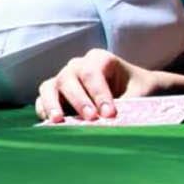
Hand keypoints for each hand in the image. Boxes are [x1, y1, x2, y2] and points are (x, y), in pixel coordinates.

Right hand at [34, 48, 160, 122]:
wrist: (136, 91)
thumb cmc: (140, 89)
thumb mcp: (141, 93)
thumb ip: (130, 104)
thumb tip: (118, 122)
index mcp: (99, 59)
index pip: (92, 73)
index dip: (99, 93)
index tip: (110, 114)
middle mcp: (77, 66)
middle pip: (68, 78)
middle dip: (79, 100)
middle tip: (91, 118)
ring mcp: (63, 80)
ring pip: (49, 87)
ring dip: (53, 104)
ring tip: (59, 121)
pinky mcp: (54, 96)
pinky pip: (41, 101)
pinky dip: (43, 111)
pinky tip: (50, 124)